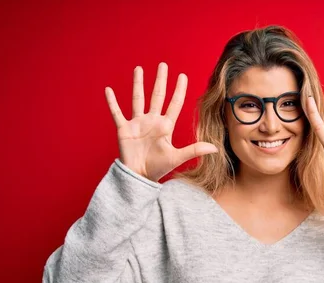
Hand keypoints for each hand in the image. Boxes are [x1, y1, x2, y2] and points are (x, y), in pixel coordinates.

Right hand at [105, 63, 217, 181]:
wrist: (139, 176)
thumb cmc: (158, 168)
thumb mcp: (177, 157)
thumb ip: (194, 150)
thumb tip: (215, 148)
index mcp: (165, 126)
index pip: (174, 103)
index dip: (179, 90)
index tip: (183, 76)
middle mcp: (152, 121)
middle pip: (157, 96)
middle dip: (160, 80)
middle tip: (163, 65)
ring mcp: (138, 123)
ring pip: (138, 99)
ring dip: (138, 84)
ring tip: (139, 69)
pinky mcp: (124, 129)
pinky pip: (117, 113)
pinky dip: (112, 102)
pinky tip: (109, 90)